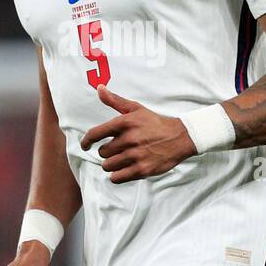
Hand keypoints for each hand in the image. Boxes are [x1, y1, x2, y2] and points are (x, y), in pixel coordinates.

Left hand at [79, 84, 196, 183]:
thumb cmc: (155, 123)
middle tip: (118, 149)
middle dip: (107, 152)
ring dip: (111, 164)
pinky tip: (124, 169)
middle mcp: (129, 139)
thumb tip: (99, 88)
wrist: (180, 138)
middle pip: (102, 152)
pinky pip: (117, 178)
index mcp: (125, 123)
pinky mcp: (142, 170)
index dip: (86, 141)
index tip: (85, 145)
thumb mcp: (136, 109)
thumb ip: (115, 100)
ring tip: (121, 159)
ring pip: (108, 166)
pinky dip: (117, 175)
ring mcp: (135, 156)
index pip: (95, 133)